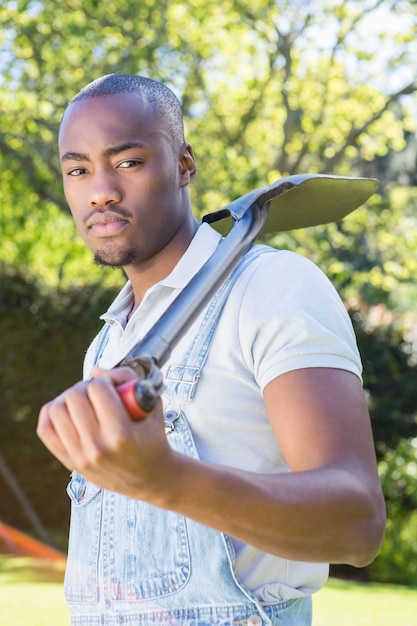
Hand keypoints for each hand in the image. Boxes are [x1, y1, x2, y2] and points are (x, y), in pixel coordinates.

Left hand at [37, 367, 173, 501]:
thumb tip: (94, 371)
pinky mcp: (70, 462)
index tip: (114, 385)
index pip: (98, 389)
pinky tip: (68, 411)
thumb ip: (128, 380)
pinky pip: (45, 429)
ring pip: (56, 410)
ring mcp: (80, 456)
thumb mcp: (152, 406)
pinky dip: (52, 414)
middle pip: (74, 396)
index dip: (106, 380)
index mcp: (120, 434)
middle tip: (98, 392)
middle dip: (86, 386)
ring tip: (84, 401)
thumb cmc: (152, 438)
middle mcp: (97, 446)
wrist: (150, 478)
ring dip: (68, 399)